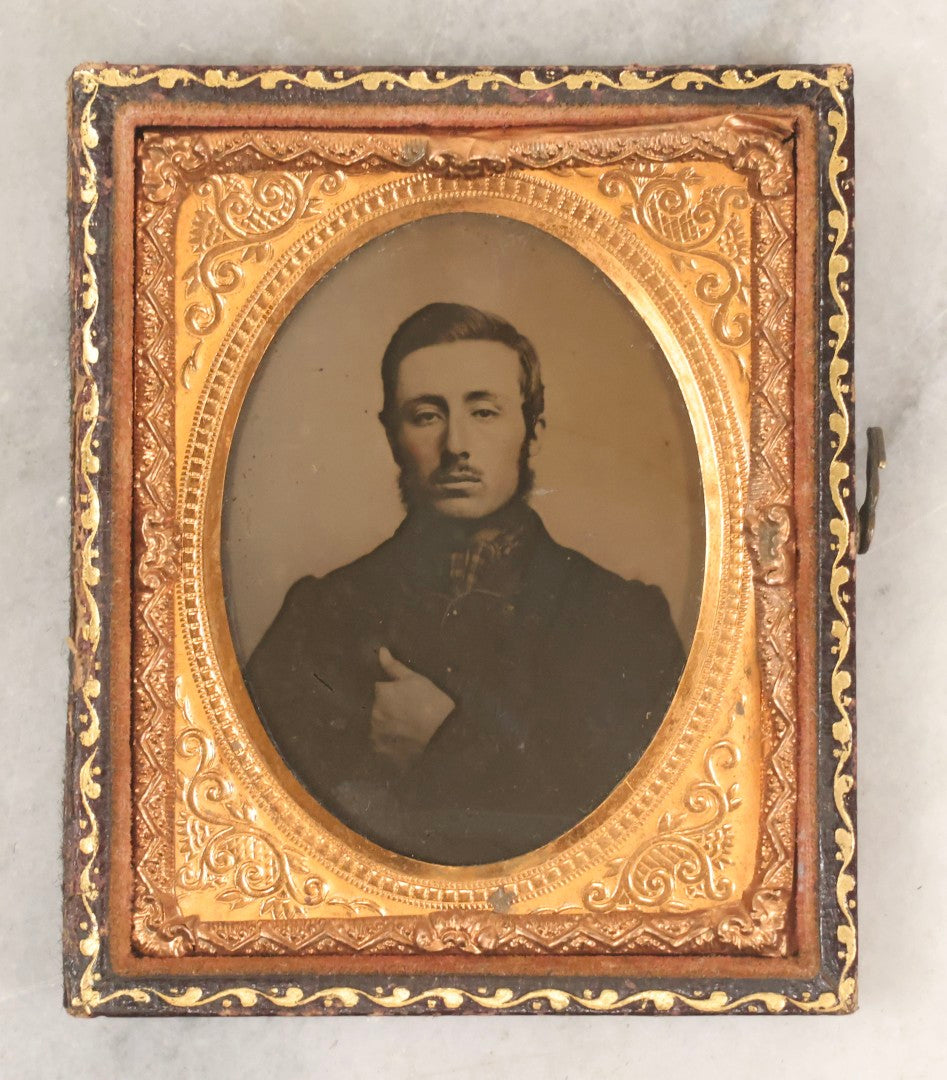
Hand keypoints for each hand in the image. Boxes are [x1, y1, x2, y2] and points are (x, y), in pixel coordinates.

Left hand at [371, 647, 454, 767]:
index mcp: (381, 692)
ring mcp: (377, 731)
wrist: (443, 732)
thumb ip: (394, 666)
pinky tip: (402, 739)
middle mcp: (374, 711)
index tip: (406, 697)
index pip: (380, 688)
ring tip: (406, 726)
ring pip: (378, 723)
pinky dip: (387, 740)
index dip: (393, 692)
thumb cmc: (431, 701)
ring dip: (387, 724)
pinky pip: (379, 742)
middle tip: (409, 711)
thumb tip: (380, 650)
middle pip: (378, 706)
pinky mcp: (382, 748)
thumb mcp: (415, 679)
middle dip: (388, 707)